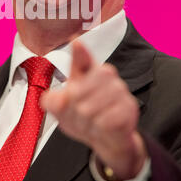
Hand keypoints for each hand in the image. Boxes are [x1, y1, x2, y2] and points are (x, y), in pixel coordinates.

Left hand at [40, 40, 147, 180]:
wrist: (108, 138)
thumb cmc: (85, 116)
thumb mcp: (63, 108)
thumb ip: (53, 102)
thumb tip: (51, 98)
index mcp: (88, 70)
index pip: (82, 58)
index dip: (79, 52)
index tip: (76, 42)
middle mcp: (106, 75)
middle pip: (76, 94)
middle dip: (73, 111)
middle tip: (80, 115)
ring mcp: (119, 89)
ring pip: (89, 109)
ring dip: (86, 122)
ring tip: (92, 121)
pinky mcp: (129, 107)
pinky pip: (105, 121)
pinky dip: (100, 128)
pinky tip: (104, 126)